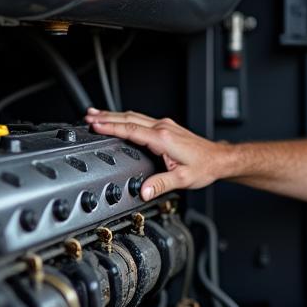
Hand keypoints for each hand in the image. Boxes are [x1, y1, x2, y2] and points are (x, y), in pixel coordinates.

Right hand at [84, 108, 227, 199]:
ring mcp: (165, 126)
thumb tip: (143, 191)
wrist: (219, 159)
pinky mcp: (166, 127)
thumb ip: (160, 184)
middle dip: (106, 117)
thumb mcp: (182, 179)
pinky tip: (118, 120)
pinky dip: (125, 118)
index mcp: (163, 138)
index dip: (111, 127)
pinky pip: (141, 119)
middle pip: (129, 119)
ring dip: (114, 115)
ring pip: (134, 117)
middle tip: (88, 117)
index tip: (95, 124)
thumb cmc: (204, 167)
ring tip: (96, 115)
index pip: (131, 129)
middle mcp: (163, 128)